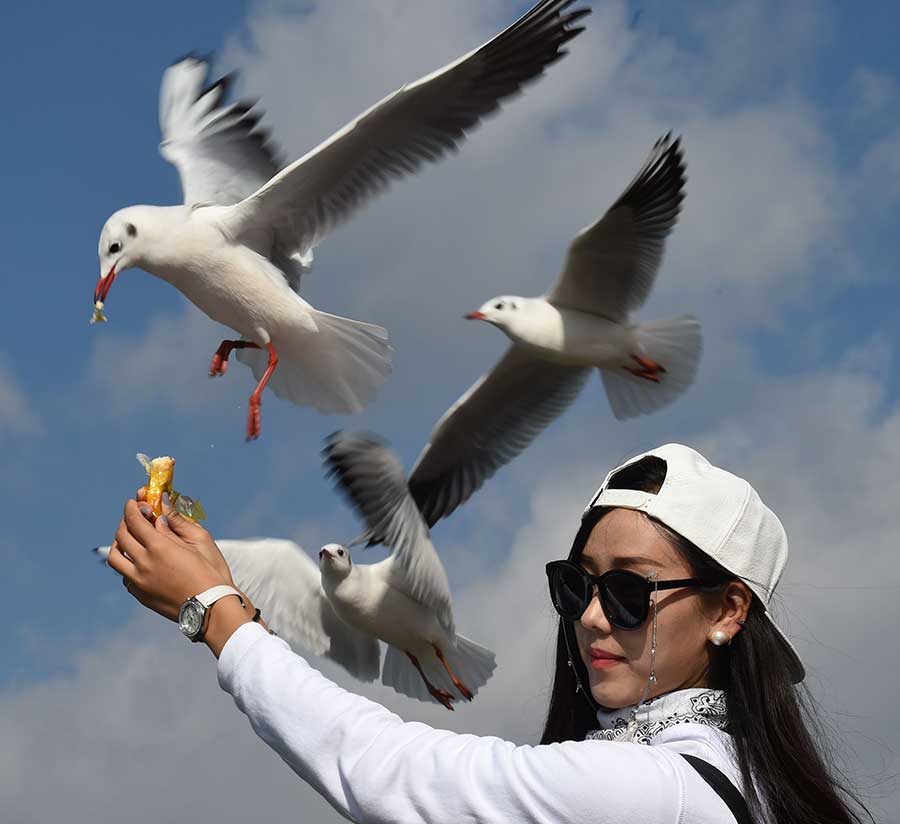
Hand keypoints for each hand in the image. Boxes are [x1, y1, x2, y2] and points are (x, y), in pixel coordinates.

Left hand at [107, 499, 227, 621]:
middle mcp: (143, 563)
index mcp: (159, 547)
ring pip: (115, 557)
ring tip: (128, 538)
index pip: (135, 520)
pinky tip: (138, 561)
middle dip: (125, 521)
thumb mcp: (197, 543)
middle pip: (122, 536)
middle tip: (133, 516)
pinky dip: (126, 563)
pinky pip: (124, 575)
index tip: (133, 501)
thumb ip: (175, 525)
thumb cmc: (210, 572)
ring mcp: (138, 581)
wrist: (210, 607)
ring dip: (118, 543)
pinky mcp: (140, 595)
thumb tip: (161, 510)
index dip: (132, 508)